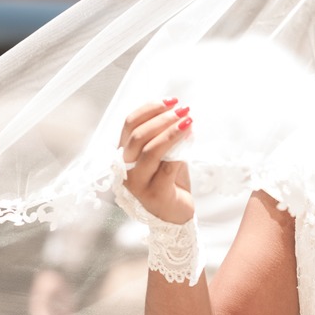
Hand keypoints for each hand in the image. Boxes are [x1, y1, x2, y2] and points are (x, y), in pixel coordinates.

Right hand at [118, 98, 194, 223]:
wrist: (176, 213)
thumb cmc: (169, 181)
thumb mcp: (164, 154)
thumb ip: (164, 136)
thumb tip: (180, 113)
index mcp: (124, 155)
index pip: (130, 124)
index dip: (150, 109)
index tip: (171, 101)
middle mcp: (125, 169)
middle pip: (138, 135)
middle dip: (162, 119)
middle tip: (183, 111)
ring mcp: (138, 183)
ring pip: (150, 151)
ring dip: (171, 133)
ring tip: (189, 122)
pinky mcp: (155, 194)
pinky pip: (167, 167)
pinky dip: (179, 151)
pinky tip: (190, 139)